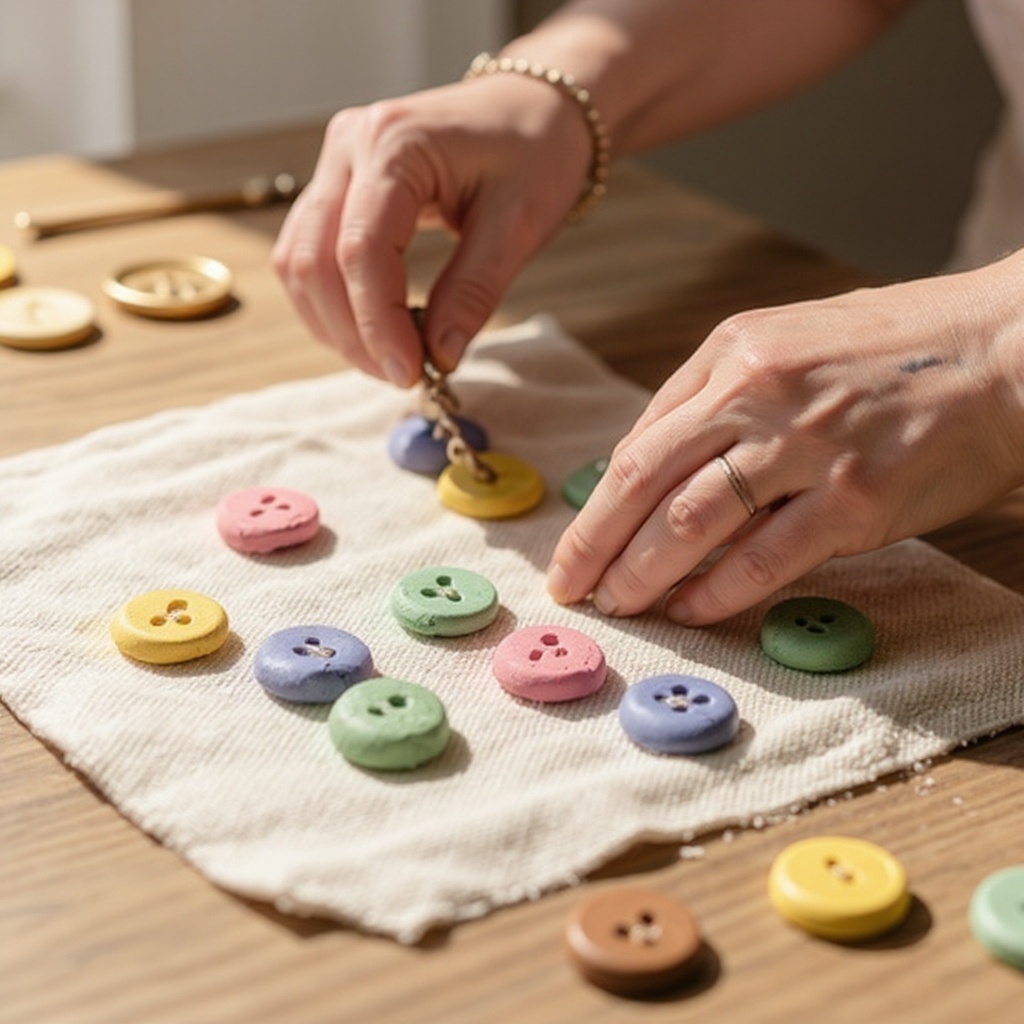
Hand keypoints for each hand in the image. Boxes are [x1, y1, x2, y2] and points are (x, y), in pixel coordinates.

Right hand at [272, 73, 591, 385]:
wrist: (533, 106)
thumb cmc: (534, 151)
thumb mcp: (518, 224)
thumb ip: (473, 292)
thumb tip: (441, 356)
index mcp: (394, 143)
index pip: (361, 251)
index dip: (378, 324)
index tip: (411, 373)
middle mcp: (349, 146)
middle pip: (314, 261)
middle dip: (353, 333)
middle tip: (402, 375)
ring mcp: (336, 164)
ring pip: (299, 262)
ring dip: (335, 324)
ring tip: (390, 358)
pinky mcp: (337, 186)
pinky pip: (309, 254)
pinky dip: (334, 303)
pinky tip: (375, 329)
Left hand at [547, 255, 1023, 623]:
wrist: (1007, 348)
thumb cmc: (896, 351)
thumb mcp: (789, 343)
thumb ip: (718, 398)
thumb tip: (652, 467)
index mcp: (734, 351)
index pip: (642, 440)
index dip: (598, 503)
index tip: (575, 545)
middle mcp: (759, 392)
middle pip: (645, 479)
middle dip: (594, 543)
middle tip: (570, 587)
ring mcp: (807, 444)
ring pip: (692, 520)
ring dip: (643, 573)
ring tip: (619, 605)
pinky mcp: (856, 497)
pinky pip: (764, 558)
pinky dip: (719, 592)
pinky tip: (693, 613)